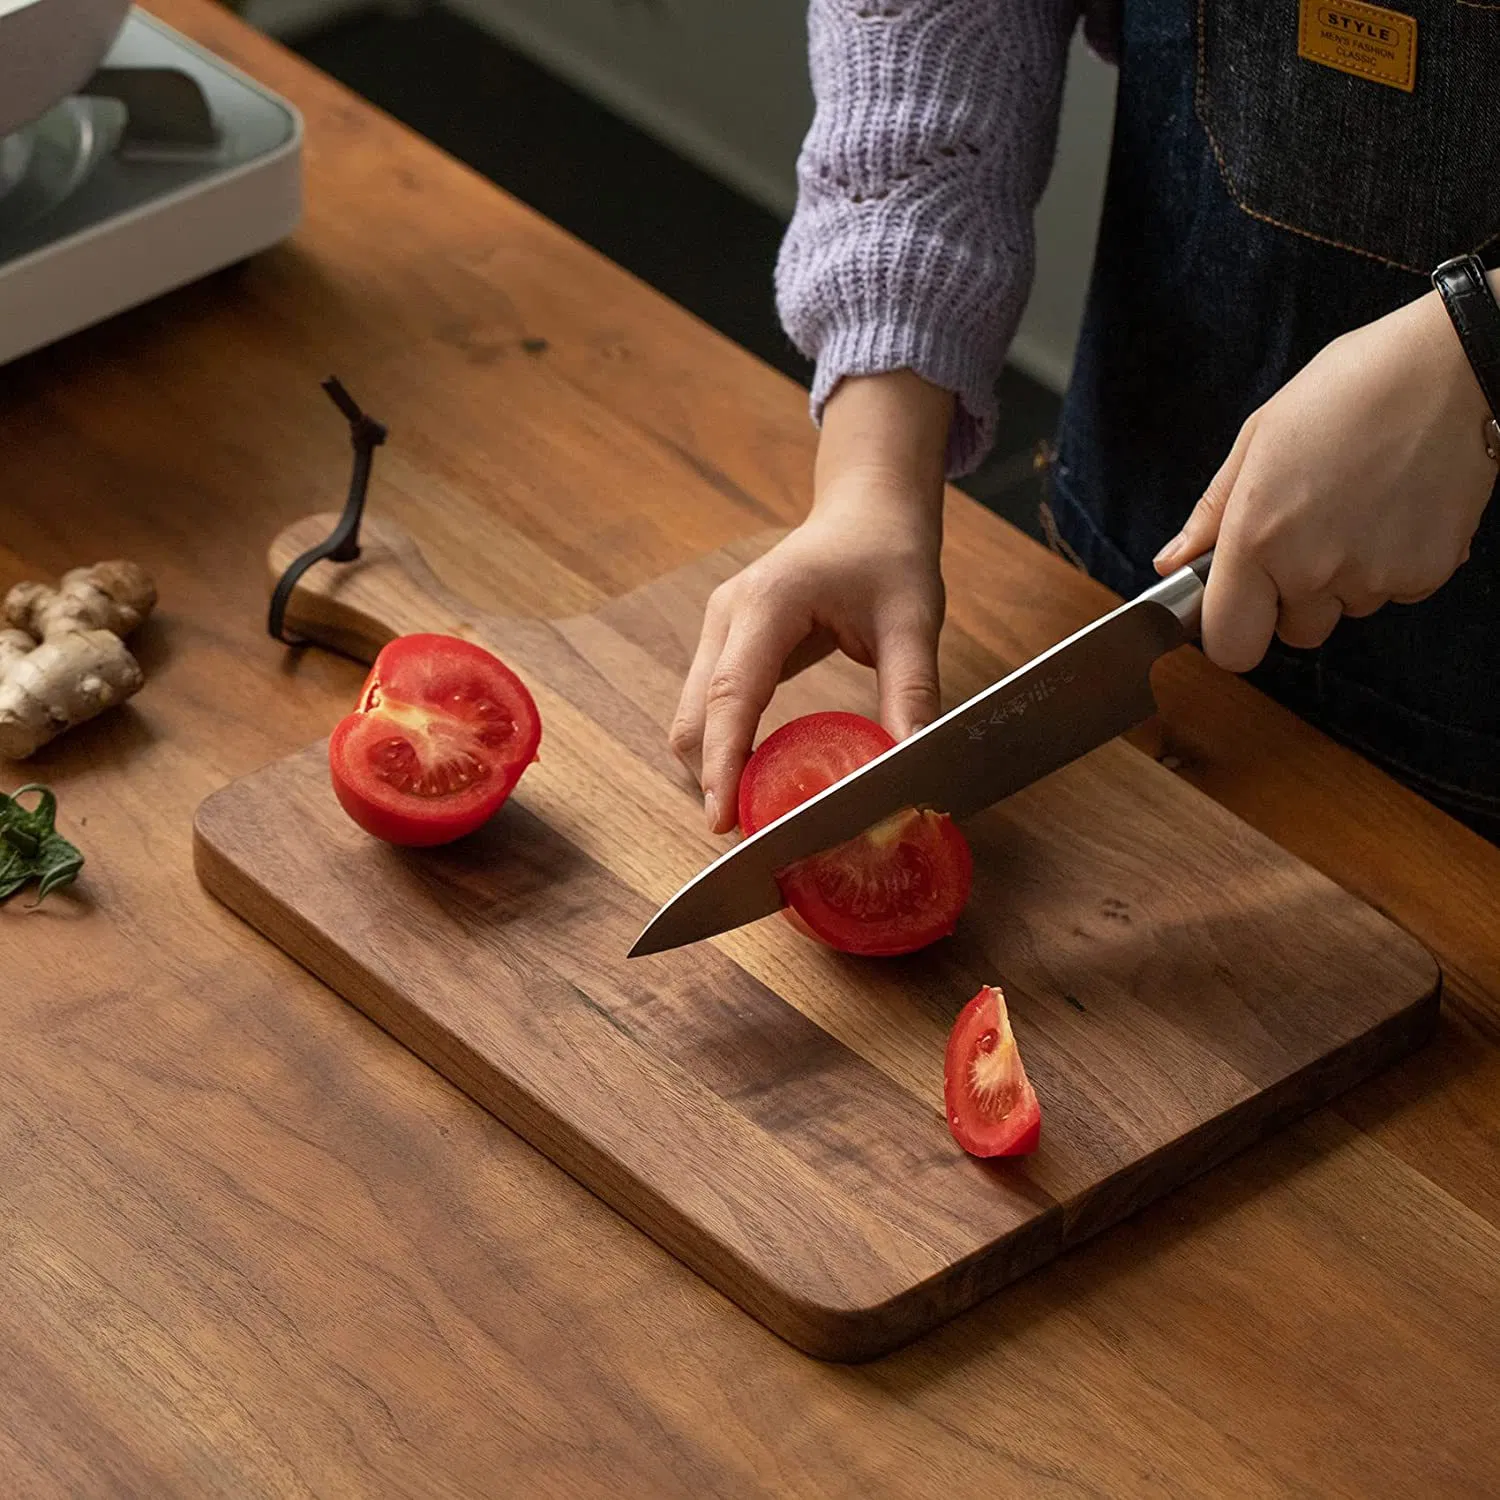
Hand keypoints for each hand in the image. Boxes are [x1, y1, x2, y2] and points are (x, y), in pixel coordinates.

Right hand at [670, 370, 952, 832]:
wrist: (867, 508)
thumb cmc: (891, 555)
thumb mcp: (913, 622)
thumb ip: (911, 693)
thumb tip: (911, 767)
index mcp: (767, 605)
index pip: (732, 697)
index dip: (723, 764)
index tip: (721, 820)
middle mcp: (727, 615)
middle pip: (696, 716)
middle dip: (712, 777)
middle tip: (751, 837)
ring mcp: (719, 627)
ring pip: (695, 715)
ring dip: (715, 765)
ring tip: (757, 814)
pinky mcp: (726, 641)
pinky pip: (711, 705)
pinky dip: (725, 745)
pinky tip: (758, 777)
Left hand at [1154, 283, 1496, 671]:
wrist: (1450, 368)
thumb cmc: (1348, 390)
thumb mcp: (1257, 439)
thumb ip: (1212, 513)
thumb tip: (1172, 563)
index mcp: (1257, 539)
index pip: (1229, 646)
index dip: (1231, 632)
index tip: (1239, 605)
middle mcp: (1313, 570)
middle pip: (1293, 633)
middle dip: (1294, 602)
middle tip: (1309, 537)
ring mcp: (1374, 577)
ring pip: (1346, 610)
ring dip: (1346, 579)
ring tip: (1359, 508)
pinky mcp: (1428, 573)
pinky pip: (1396, 592)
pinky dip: (1394, 565)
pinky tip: (1396, 510)